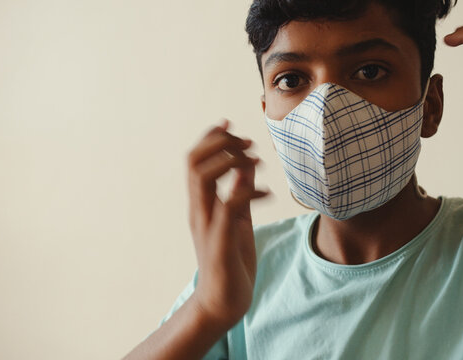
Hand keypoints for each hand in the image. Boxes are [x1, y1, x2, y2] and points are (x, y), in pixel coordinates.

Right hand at [186, 120, 267, 328]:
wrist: (222, 304)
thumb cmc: (230, 262)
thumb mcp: (238, 221)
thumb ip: (240, 193)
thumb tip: (247, 165)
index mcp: (201, 204)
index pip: (194, 160)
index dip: (210, 137)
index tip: (230, 123)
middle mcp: (198, 211)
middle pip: (194, 162)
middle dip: (220, 142)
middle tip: (248, 142)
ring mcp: (207, 226)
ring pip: (204, 178)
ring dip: (231, 160)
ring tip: (256, 160)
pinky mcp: (220, 243)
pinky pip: (228, 207)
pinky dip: (248, 192)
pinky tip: (268, 193)